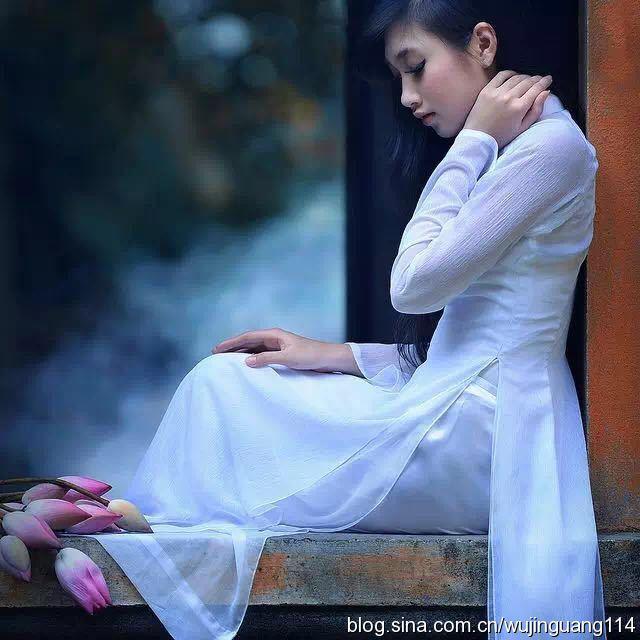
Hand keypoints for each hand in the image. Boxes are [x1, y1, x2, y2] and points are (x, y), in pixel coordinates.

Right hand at [212, 327, 342, 371]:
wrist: (329, 358)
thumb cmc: (311, 356)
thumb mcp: (288, 358)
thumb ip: (267, 359)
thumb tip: (246, 360)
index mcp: (274, 334)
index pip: (247, 336)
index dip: (230, 342)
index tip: (216, 348)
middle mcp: (274, 338)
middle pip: (248, 340)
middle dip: (232, 346)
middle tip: (215, 353)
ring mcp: (278, 345)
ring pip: (254, 347)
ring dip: (240, 352)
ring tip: (225, 358)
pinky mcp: (282, 353)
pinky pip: (261, 354)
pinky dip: (251, 357)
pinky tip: (244, 363)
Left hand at [463, 70, 552, 148]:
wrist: (478, 139)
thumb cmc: (501, 136)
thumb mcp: (522, 128)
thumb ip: (536, 110)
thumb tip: (546, 92)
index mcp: (519, 108)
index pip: (536, 89)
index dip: (544, 82)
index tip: (548, 79)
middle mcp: (509, 98)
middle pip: (527, 82)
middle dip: (536, 79)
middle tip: (539, 79)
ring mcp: (497, 93)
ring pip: (516, 78)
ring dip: (524, 76)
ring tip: (528, 79)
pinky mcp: (486, 90)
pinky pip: (501, 75)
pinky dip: (510, 73)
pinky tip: (514, 76)